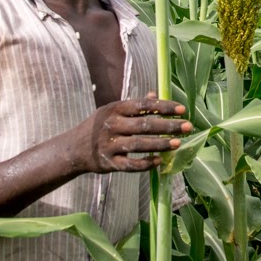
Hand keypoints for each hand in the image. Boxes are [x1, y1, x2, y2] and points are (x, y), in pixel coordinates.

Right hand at [74, 92, 191, 172]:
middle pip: (144, 125)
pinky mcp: (109, 163)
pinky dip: (145, 163)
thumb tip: (156, 95)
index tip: (182, 109)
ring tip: (178, 143)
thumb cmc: (97, 126)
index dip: (163, 107)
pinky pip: (130, 165)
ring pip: (139, 144)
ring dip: (160, 144)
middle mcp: (112, 125)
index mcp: (115, 109)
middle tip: (187, 126)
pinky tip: (159, 161)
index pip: (143, 105)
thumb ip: (134, 105)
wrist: (73, 149)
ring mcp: (110, 145)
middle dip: (168, 126)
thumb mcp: (112, 111)